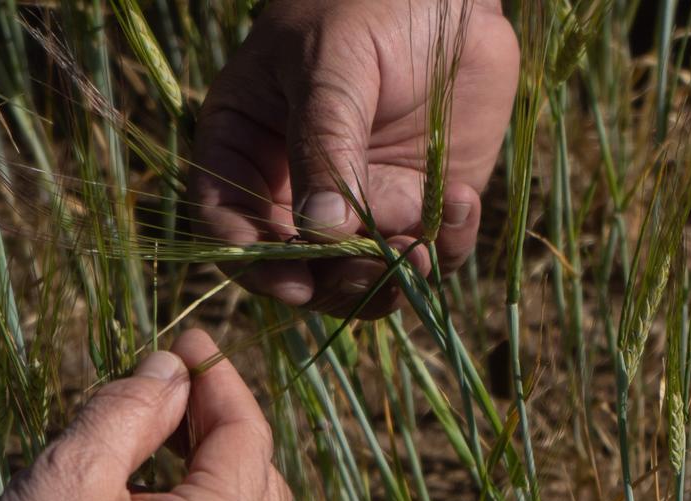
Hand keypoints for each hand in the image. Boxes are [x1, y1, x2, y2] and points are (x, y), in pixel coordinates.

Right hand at [0, 329, 289, 500]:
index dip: (220, 382)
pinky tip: (150, 489)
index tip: (189, 343)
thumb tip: (171, 370)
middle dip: (222, 423)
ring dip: (214, 466)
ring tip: (159, 430)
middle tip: (175, 384)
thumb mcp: (72, 474)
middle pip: (259, 478)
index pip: (247, 438)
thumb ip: (132, 411)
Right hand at [191, 0, 517, 317]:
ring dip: (390, 275)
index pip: (229, 224)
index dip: (255, 264)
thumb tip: (319, 230)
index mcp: (246, 148)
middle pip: (298, 267)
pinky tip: (461, 202)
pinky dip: (448, 245)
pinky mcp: (423, 204)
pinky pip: (430, 253)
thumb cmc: (367, 3)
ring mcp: (362, 202)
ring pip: (362, 275)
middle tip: (372, 263)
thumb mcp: (330, 62)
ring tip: (422, 247)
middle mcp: (297, 189)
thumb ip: (323, 144)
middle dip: (334, 278)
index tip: (294, 282)